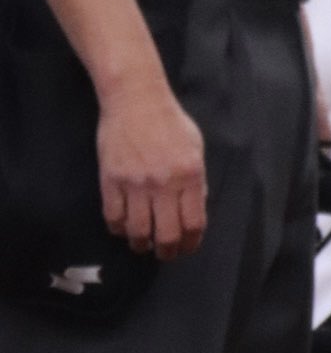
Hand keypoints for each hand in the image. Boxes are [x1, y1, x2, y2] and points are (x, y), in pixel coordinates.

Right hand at [97, 78, 206, 258]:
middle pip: (166, 234)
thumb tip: (196, 208)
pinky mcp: (111, 179)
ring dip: (141, 244)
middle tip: (165, 253)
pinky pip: (113, 216)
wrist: (135, 99)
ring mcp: (135, 183)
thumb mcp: (195, 148)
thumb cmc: (170, 121)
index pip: (194, 223)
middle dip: (167, 251)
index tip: (187, 248)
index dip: (191, 243)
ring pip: (137, 230)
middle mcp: (164, 183)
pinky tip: (123, 228)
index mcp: (190, 176)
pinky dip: (118, 229)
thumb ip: (198, 180)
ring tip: (142, 244)